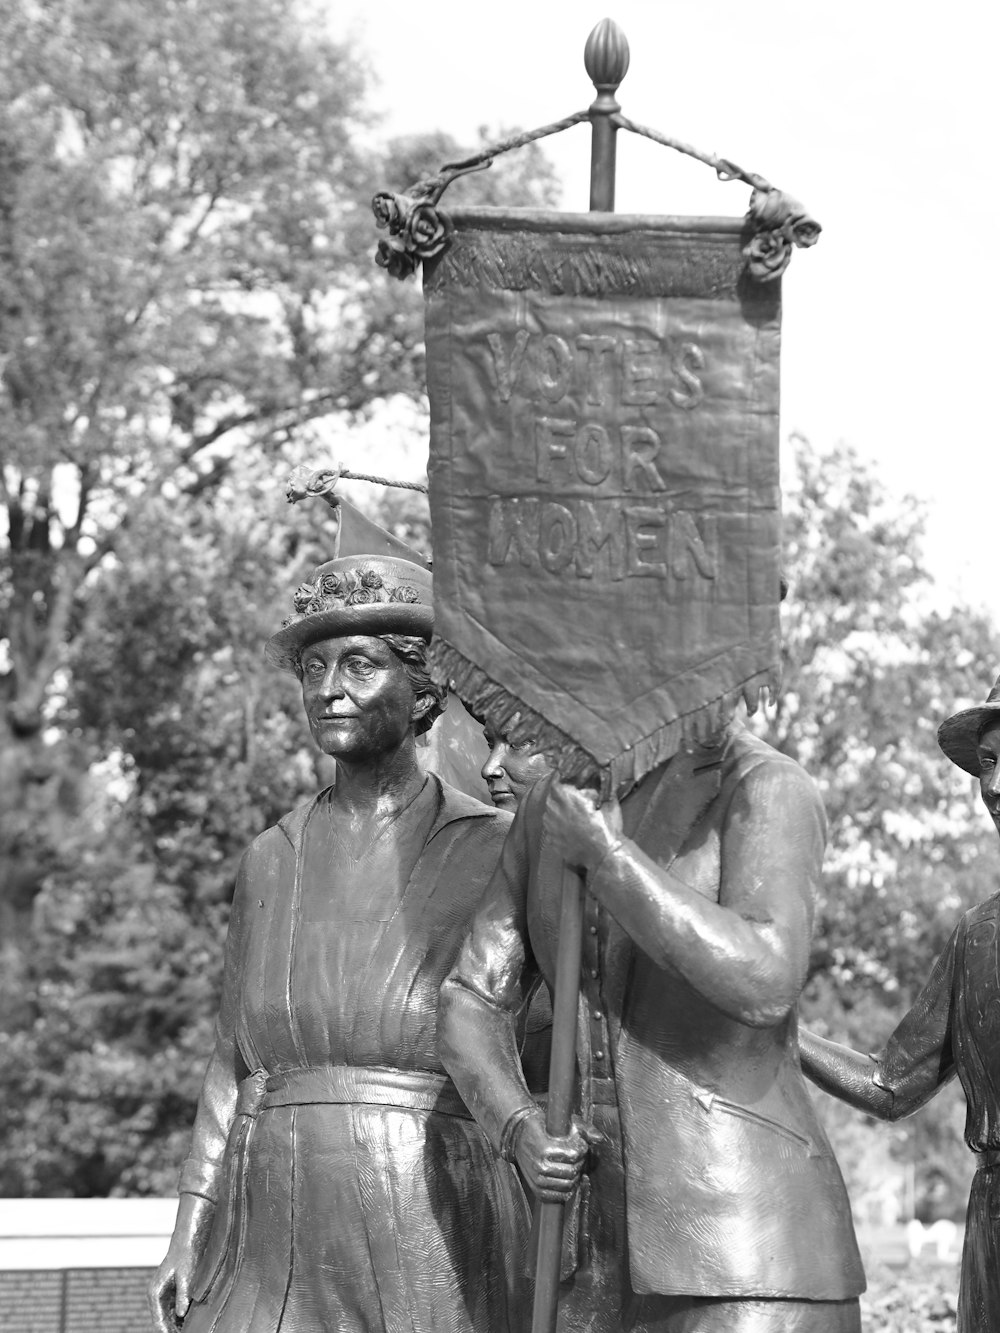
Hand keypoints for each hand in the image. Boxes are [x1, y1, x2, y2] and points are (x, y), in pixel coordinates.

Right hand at [148, 1195, 214, 1332]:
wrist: (188, 1239)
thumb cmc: (186, 1255)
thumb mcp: (186, 1276)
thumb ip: (183, 1295)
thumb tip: (182, 1314)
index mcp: (155, 1293)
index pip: (159, 1321)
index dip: (168, 1331)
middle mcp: (156, 1295)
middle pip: (163, 1321)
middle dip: (174, 1329)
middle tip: (189, 1332)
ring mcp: (164, 1293)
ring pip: (170, 1316)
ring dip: (178, 1323)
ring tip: (192, 1328)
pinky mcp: (172, 1290)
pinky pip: (176, 1308)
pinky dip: (183, 1315)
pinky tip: (193, 1320)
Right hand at [513, 1109, 600, 1202]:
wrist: (519, 1135)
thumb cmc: (544, 1128)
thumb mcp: (564, 1123)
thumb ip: (584, 1129)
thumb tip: (599, 1138)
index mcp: (545, 1149)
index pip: (574, 1155)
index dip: (581, 1149)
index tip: (579, 1145)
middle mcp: (539, 1165)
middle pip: (572, 1172)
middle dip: (579, 1163)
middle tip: (576, 1156)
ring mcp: (537, 1179)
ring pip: (566, 1185)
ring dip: (574, 1177)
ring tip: (571, 1166)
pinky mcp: (536, 1188)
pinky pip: (556, 1197)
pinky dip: (565, 1192)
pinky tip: (567, 1181)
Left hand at [544, 781, 623, 873]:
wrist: (605, 855)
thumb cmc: (607, 827)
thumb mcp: (608, 802)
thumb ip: (596, 791)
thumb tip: (589, 787)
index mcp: (568, 799)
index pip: (555, 783)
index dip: (560, 780)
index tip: (564, 780)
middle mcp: (555, 812)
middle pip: (550, 799)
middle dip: (558, 797)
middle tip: (569, 800)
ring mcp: (552, 828)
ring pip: (548, 815)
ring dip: (556, 812)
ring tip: (568, 815)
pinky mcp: (553, 842)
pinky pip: (551, 831)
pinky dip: (557, 828)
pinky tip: (568, 830)